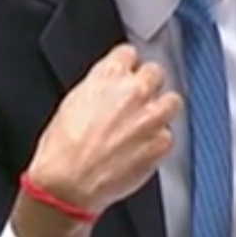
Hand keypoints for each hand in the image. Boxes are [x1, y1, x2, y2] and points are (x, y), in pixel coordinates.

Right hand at [25, 45, 181, 216]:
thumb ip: (99, 88)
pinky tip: (142, 150)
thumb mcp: (73, 103)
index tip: (127, 73)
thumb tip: (108, 88)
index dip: (128, 65)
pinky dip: (158, 141)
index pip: (129, 53)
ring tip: (147, 124)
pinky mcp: (161, 142)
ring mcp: (151, 116)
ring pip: (172, 101)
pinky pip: (169, 135)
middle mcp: (133, 91)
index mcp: (108, 75)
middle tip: (139, 101)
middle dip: (149, 85)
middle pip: (156, 72)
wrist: (68, 183)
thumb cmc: (62, 149)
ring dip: (162, 110)